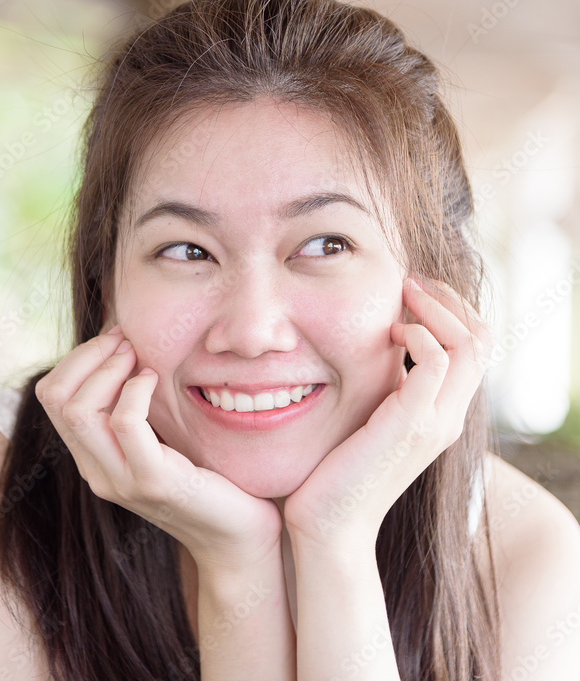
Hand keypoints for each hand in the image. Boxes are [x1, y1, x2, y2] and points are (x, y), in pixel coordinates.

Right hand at [34, 323, 283, 570]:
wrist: (236, 536)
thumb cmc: (206, 476)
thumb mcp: (161, 436)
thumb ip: (136, 406)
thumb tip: (125, 345)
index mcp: (93, 459)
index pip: (52, 397)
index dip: (78, 358)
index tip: (115, 338)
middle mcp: (97, 472)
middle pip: (57, 399)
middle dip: (89, 355)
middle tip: (125, 339)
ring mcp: (121, 481)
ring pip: (80, 411)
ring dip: (109, 367)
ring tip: (138, 356)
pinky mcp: (153, 481)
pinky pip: (126, 423)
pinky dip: (136, 388)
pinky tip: (155, 379)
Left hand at [282, 276, 491, 549]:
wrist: (327, 525)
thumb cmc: (336, 467)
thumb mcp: (369, 415)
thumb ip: (384, 384)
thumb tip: (378, 342)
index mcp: (443, 412)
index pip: (477, 345)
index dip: (452, 307)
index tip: (415, 288)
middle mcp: (449, 416)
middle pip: (481, 338)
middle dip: (447, 298)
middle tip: (409, 281)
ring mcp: (435, 422)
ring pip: (469, 344)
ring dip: (434, 308)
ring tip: (401, 299)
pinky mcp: (411, 425)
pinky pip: (437, 362)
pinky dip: (419, 334)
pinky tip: (391, 331)